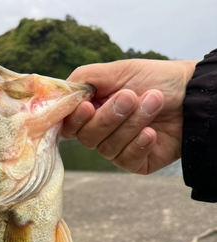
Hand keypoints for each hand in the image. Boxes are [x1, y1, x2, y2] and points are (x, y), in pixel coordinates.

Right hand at [62, 59, 196, 173]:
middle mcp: (101, 132)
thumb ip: (83, 80)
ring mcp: (117, 149)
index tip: (87, 107)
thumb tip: (57, 94)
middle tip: (132, 97)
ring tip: (154, 102)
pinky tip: (152, 133)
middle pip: (87, 137)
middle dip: (110, 117)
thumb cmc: (155, 79)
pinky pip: (126, 160)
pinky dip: (139, 144)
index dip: (75, 120)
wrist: (192, 95)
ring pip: (108, 147)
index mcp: (92, 111)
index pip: (69, 125)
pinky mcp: (134, 163)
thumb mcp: (117, 71)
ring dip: (132, 123)